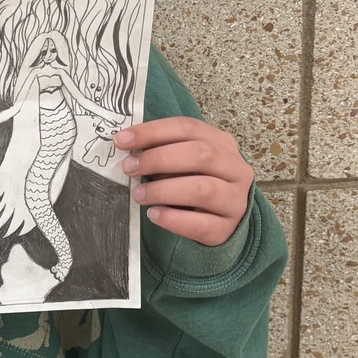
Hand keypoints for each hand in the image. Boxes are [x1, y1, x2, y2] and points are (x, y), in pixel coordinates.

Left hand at [114, 117, 253, 245]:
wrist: (221, 219)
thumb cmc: (194, 181)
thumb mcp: (182, 160)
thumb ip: (162, 150)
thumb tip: (126, 145)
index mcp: (221, 143)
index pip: (187, 128)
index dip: (152, 131)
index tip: (121, 140)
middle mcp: (235, 168)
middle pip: (201, 154)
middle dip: (158, 159)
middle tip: (129, 168)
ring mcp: (235, 200)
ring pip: (203, 190)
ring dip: (164, 190)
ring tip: (138, 194)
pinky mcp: (228, 229)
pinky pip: (202, 224)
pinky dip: (173, 219)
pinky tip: (153, 215)